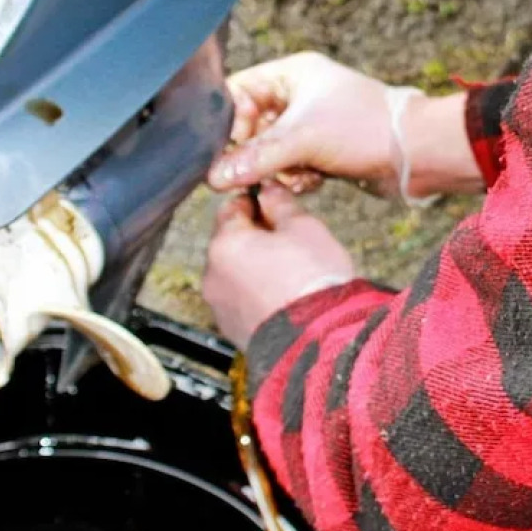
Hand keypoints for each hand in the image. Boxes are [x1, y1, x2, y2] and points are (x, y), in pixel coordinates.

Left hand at [202, 183, 356, 346]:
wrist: (318, 340)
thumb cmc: (313, 281)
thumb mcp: (305, 228)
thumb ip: (281, 204)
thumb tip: (269, 190)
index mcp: (225, 243)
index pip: (231, 208)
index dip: (255, 202)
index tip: (275, 205)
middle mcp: (213, 275)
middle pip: (230, 243)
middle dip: (255, 238)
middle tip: (290, 240)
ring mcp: (220, 306)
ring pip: (235, 273)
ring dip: (255, 268)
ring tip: (291, 272)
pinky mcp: (232, 330)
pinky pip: (242, 301)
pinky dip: (257, 295)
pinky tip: (285, 296)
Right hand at [209, 52, 402, 196]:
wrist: (415, 154)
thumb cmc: (365, 128)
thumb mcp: (303, 139)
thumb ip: (255, 158)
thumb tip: (214, 177)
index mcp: (293, 73)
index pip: (239, 92)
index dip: (230, 122)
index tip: (227, 151)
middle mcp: (299, 94)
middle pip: (252, 126)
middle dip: (256, 153)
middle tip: (261, 171)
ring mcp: (311, 123)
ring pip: (270, 151)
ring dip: (278, 169)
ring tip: (296, 175)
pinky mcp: (322, 150)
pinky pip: (291, 165)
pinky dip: (296, 177)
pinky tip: (311, 181)